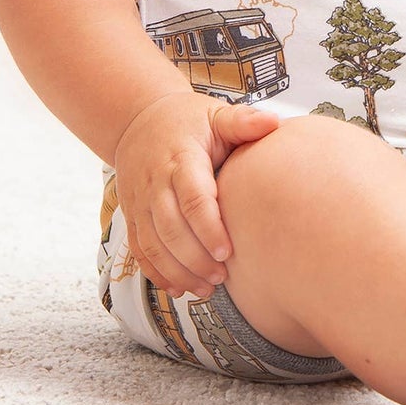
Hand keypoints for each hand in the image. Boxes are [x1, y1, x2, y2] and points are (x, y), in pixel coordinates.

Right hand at [113, 92, 278, 297]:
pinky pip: (138, 249)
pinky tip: (178, 288)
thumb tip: (273, 123)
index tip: (227, 252)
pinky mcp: (131, 214)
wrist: (138, 120)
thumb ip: (242, 122)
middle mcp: (155, 183)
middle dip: (195, 258)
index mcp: (180, 158)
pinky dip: (156, 272)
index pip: (192, 198)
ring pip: (152, 244)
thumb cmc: (187, 121)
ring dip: (177, 270)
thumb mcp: (215, 115)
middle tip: (222, 278)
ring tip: (206, 289)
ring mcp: (139, 201)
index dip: (208, 227)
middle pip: (170, 228)